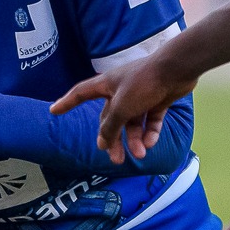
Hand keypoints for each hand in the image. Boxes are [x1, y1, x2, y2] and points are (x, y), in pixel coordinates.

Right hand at [51, 52, 196, 163]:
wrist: (176, 70)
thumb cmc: (143, 84)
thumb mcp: (121, 107)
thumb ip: (110, 126)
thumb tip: (102, 142)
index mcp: (106, 85)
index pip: (80, 93)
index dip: (66, 102)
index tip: (54, 111)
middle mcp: (121, 90)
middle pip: (111, 118)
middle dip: (113, 139)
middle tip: (115, 159)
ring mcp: (140, 95)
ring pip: (133, 122)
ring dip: (135, 139)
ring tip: (139, 154)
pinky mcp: (157, 100)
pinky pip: (150, 120)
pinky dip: (150, 132)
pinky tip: (151, 143)